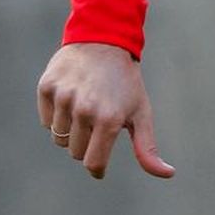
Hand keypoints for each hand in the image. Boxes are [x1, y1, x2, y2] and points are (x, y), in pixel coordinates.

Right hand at [36, 43, 174, 181]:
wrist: (103, 41)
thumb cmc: (126, 83)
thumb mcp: (141, 113)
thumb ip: (148, 148)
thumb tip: (168, 174)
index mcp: (109, 119)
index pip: (93, 163)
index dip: (97, 169)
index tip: (99, 167)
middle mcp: (84, 109)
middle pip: (75, 152)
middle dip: (86, 144)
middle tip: (97, 121)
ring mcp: (63, 97)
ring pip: (58, 138)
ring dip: (71, 130)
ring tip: (85, 107)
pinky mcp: (47, 88)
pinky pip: (46, 120)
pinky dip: (57, 116)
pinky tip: (71, 98)